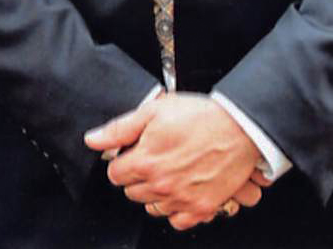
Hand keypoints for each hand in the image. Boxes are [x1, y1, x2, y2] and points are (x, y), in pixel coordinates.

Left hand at [84, 93, 264, 230]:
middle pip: (132, 192)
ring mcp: (182, 199)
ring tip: (165, 175)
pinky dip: (175, 210)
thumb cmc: (200, 117)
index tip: (130, 155)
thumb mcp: (153, 112)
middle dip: (136, 177)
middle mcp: (162, 185)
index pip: (115, 174)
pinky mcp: (202, 208)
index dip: (121, 162)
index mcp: (146, 161)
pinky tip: (178, 192)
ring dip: (153, 194)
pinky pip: (177, 221)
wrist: (240, 129)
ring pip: (151, 208)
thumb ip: (119, 129)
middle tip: (150, 161)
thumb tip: (92, 140)